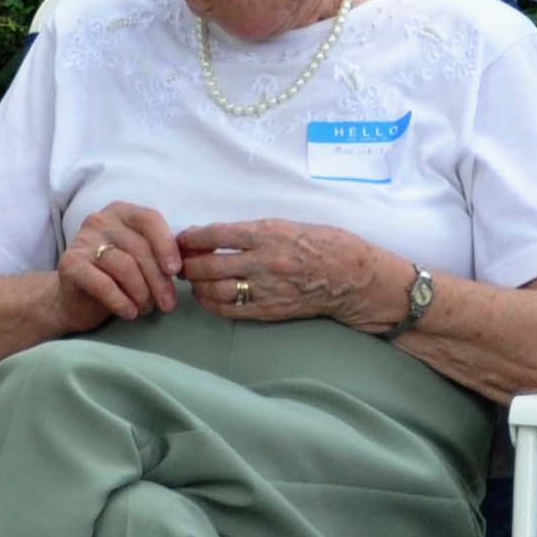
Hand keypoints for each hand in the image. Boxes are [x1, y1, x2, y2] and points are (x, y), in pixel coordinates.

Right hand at [53, 201, 183, 326]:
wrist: (76, 300)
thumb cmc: (118, 277)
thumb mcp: (144, 259)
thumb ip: (166, 252)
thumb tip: (197, 256)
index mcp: (121, 212)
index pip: (149, 219)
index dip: (166, 245)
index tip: (177, 272)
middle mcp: (99, 220)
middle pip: (139, 248)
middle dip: (159, 280)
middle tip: (168, 305)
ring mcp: (82, 241)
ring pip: (124, 266)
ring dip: (142, 294)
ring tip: (146, 309)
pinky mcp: (69, 264)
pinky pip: (103, 283)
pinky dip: (121, 301)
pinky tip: (129, 313)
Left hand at [177, 219, 400, 330]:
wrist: (358, 279)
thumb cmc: (327, 245)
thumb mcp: (290, 225)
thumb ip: (253, 231)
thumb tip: (214, 234)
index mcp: (269, 234)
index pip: (216, 234)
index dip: (191, 238)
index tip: (182, 239)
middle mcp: (265, 261)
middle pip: (209, 265)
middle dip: (187, 264)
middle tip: (179, 262)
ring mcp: (268, 288)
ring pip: (215, 290)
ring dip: (197, 285)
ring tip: (192, 280)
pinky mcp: (272, 310)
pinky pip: (232, 310)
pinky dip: (212, 304)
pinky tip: (207, 298)